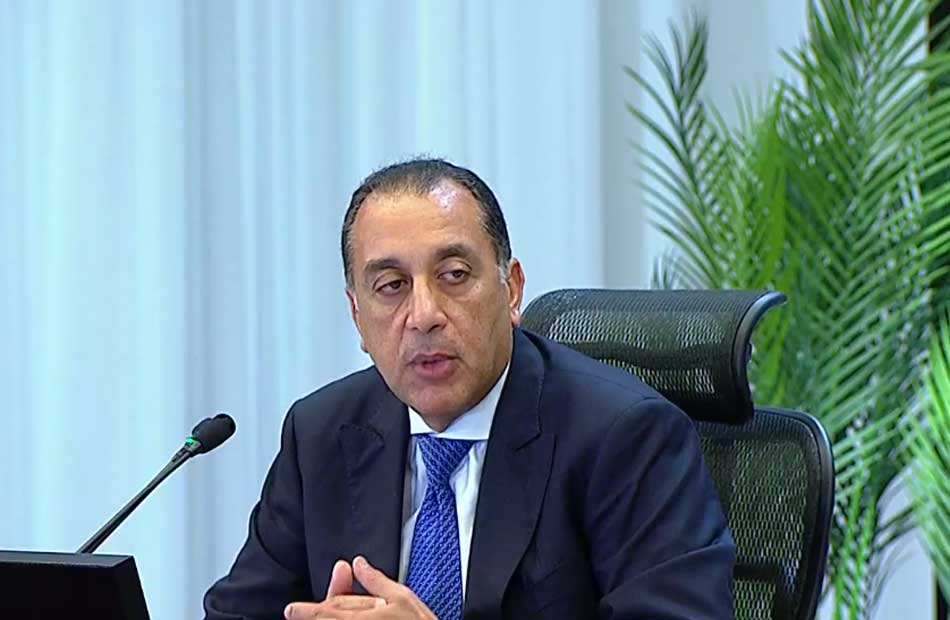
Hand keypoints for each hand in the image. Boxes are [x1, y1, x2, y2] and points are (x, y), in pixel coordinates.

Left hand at [284, 556, 434, 618]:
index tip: (292, 610)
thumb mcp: (402, 598)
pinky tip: (351, 618)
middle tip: (306, 611)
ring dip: (329, 619)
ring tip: (325, 614)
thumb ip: (376, 581)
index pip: (325, 614)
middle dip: (318, 614)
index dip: (306, 612)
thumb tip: (359, 564)